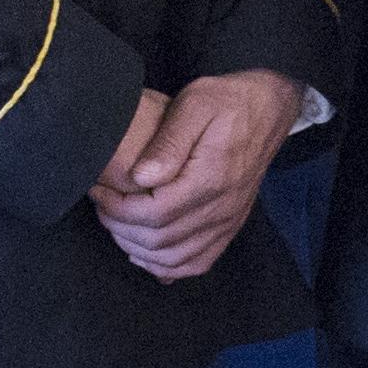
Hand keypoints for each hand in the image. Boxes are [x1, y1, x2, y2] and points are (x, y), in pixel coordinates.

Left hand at [98, 68, 303, 281]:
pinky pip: (197, 263)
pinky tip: (147, 251)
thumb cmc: (228, 102)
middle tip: (101, 204)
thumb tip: (140, 177)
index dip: (117, 209)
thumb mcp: (195, 103)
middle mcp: (221, 208)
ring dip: (138, 249)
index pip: (153, 213)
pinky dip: (167, 266)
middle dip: (119, 227)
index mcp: (209, 179)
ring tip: (117, 224)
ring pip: (174, 259)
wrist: (268, 110)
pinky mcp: (229, 226)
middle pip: (159, 240)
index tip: (99, 191)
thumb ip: (168, 142)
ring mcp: (227, 222)